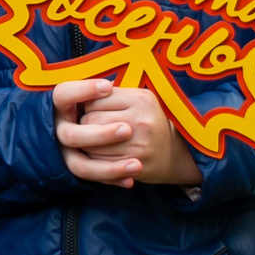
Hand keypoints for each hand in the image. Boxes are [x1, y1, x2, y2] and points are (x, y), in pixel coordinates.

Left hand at [53, 79, 204, 188]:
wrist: (174, 153)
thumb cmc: (148, 121)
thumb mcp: (138, 99)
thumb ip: (112, 93)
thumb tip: (80, 90)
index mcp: (141, 99)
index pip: (95, 99)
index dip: (89, 106)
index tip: (95, 110)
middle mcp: (141, 120)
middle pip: (90, 120)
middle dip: (86, 124)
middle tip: (94, 126)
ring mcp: (138, 144)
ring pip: (90, 142)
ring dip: (87, 142)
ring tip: (97, 140)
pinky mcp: (133, 164)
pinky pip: (98, 161)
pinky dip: (94, 158)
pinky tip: (102, 154)